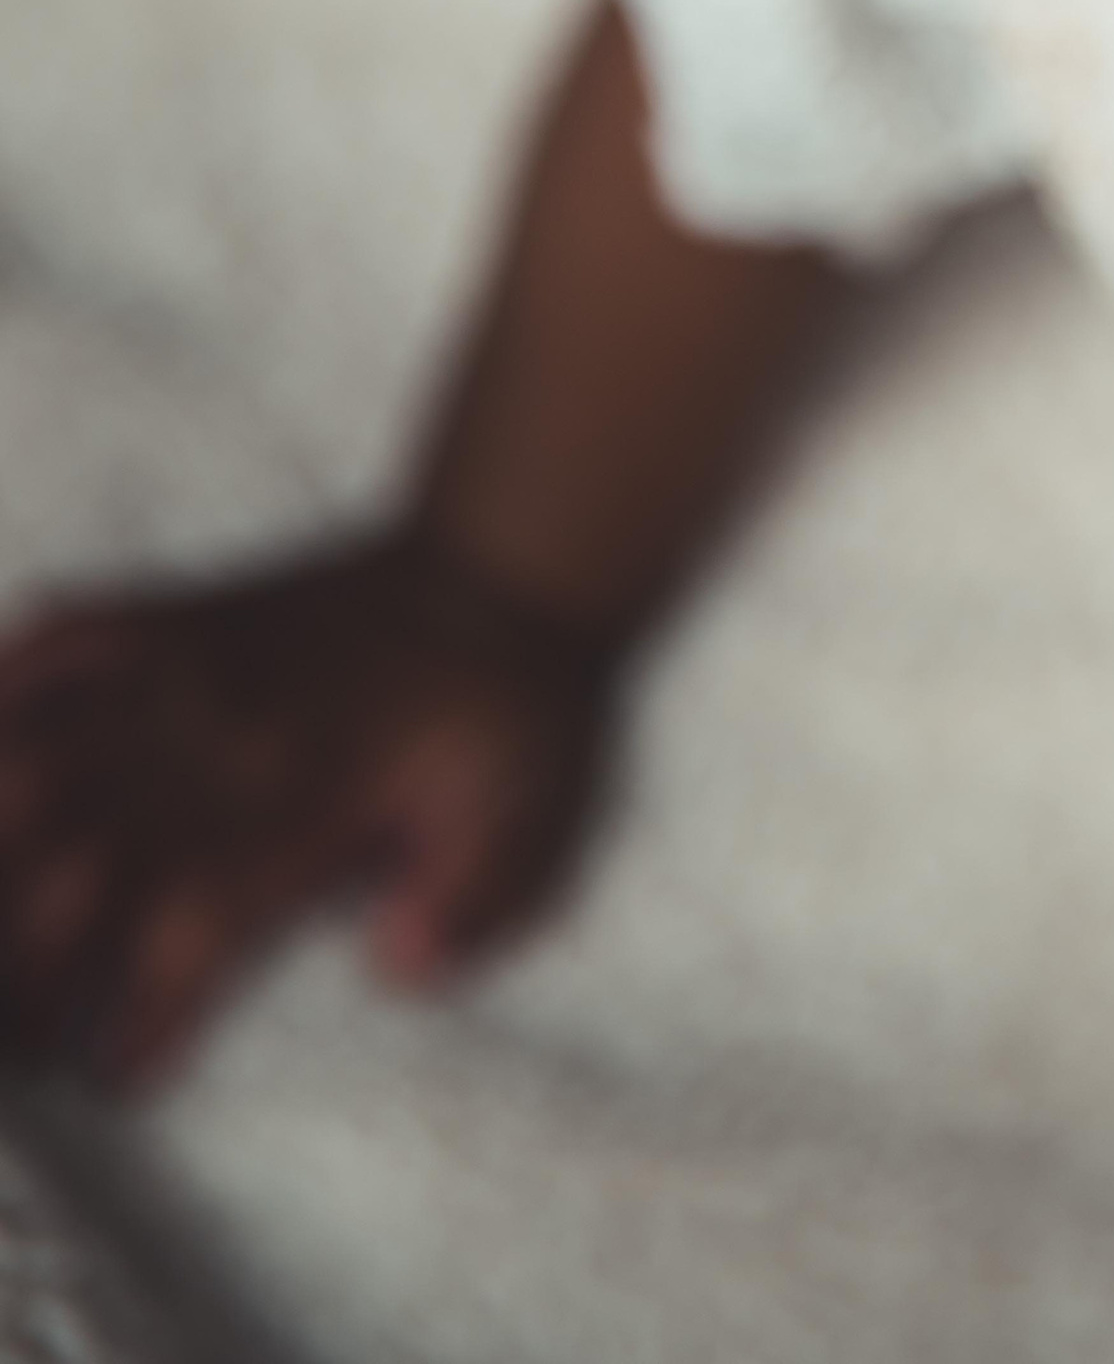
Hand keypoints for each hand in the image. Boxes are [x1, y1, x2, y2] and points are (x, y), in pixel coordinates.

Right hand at [0, 531, 617, 1089]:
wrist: (517, 557)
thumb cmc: (525, 706)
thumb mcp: (541, 821)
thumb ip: (478, 909)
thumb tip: (392, 966)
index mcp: (307, 799)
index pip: (186, 933)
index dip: (138, 1019)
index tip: (114, 1075)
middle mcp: (224, 735)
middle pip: (80, 871)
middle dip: (34, 976)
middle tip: (30, 1046)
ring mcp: (192, 663)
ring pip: (39, 766)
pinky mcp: (185, 611)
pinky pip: (63, 634)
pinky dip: (2, 687)